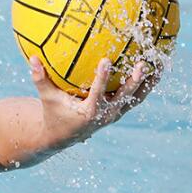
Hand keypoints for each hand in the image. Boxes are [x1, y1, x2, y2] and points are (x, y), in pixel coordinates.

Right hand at [30, 55, 158, 148]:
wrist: (64, 135)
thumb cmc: (54, 112)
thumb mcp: (46, 97)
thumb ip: (40, 78)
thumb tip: (31, 57)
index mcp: (88, 112)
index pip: (97, 93)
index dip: (102, 78)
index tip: (106, 60)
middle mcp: (105, 114)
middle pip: (123, 97)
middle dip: (133, 82)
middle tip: (141, 65)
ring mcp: (115, 114)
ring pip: (135, 98)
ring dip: (148, 84)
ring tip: (160, 66)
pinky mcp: (119, 111)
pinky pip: (136, 97)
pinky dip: (145, 85)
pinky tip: (155, 70)